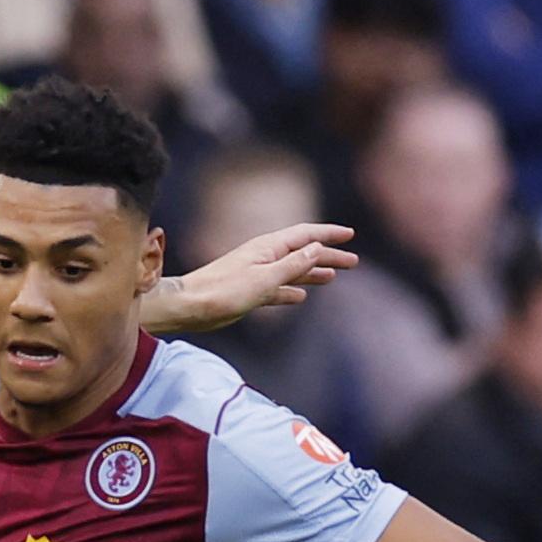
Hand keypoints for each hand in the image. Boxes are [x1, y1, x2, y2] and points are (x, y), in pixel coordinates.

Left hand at [164, 223, 356, 328]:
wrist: (189, 307)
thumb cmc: (223, 291)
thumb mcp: (264, 278)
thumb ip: (293, 264)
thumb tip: (317, 247)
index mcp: (268, 248)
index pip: (305, 235)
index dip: (328, 234)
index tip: (350, 235)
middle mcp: (263, 258)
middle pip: (302, 253)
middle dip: (327, 256)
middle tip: (352, 262)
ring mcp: (255, 275)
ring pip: (291, 271)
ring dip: (312, 273)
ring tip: (333, 277)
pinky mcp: (247, 293)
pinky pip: (276, 289)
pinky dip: (291, 291)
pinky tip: (301, 296)